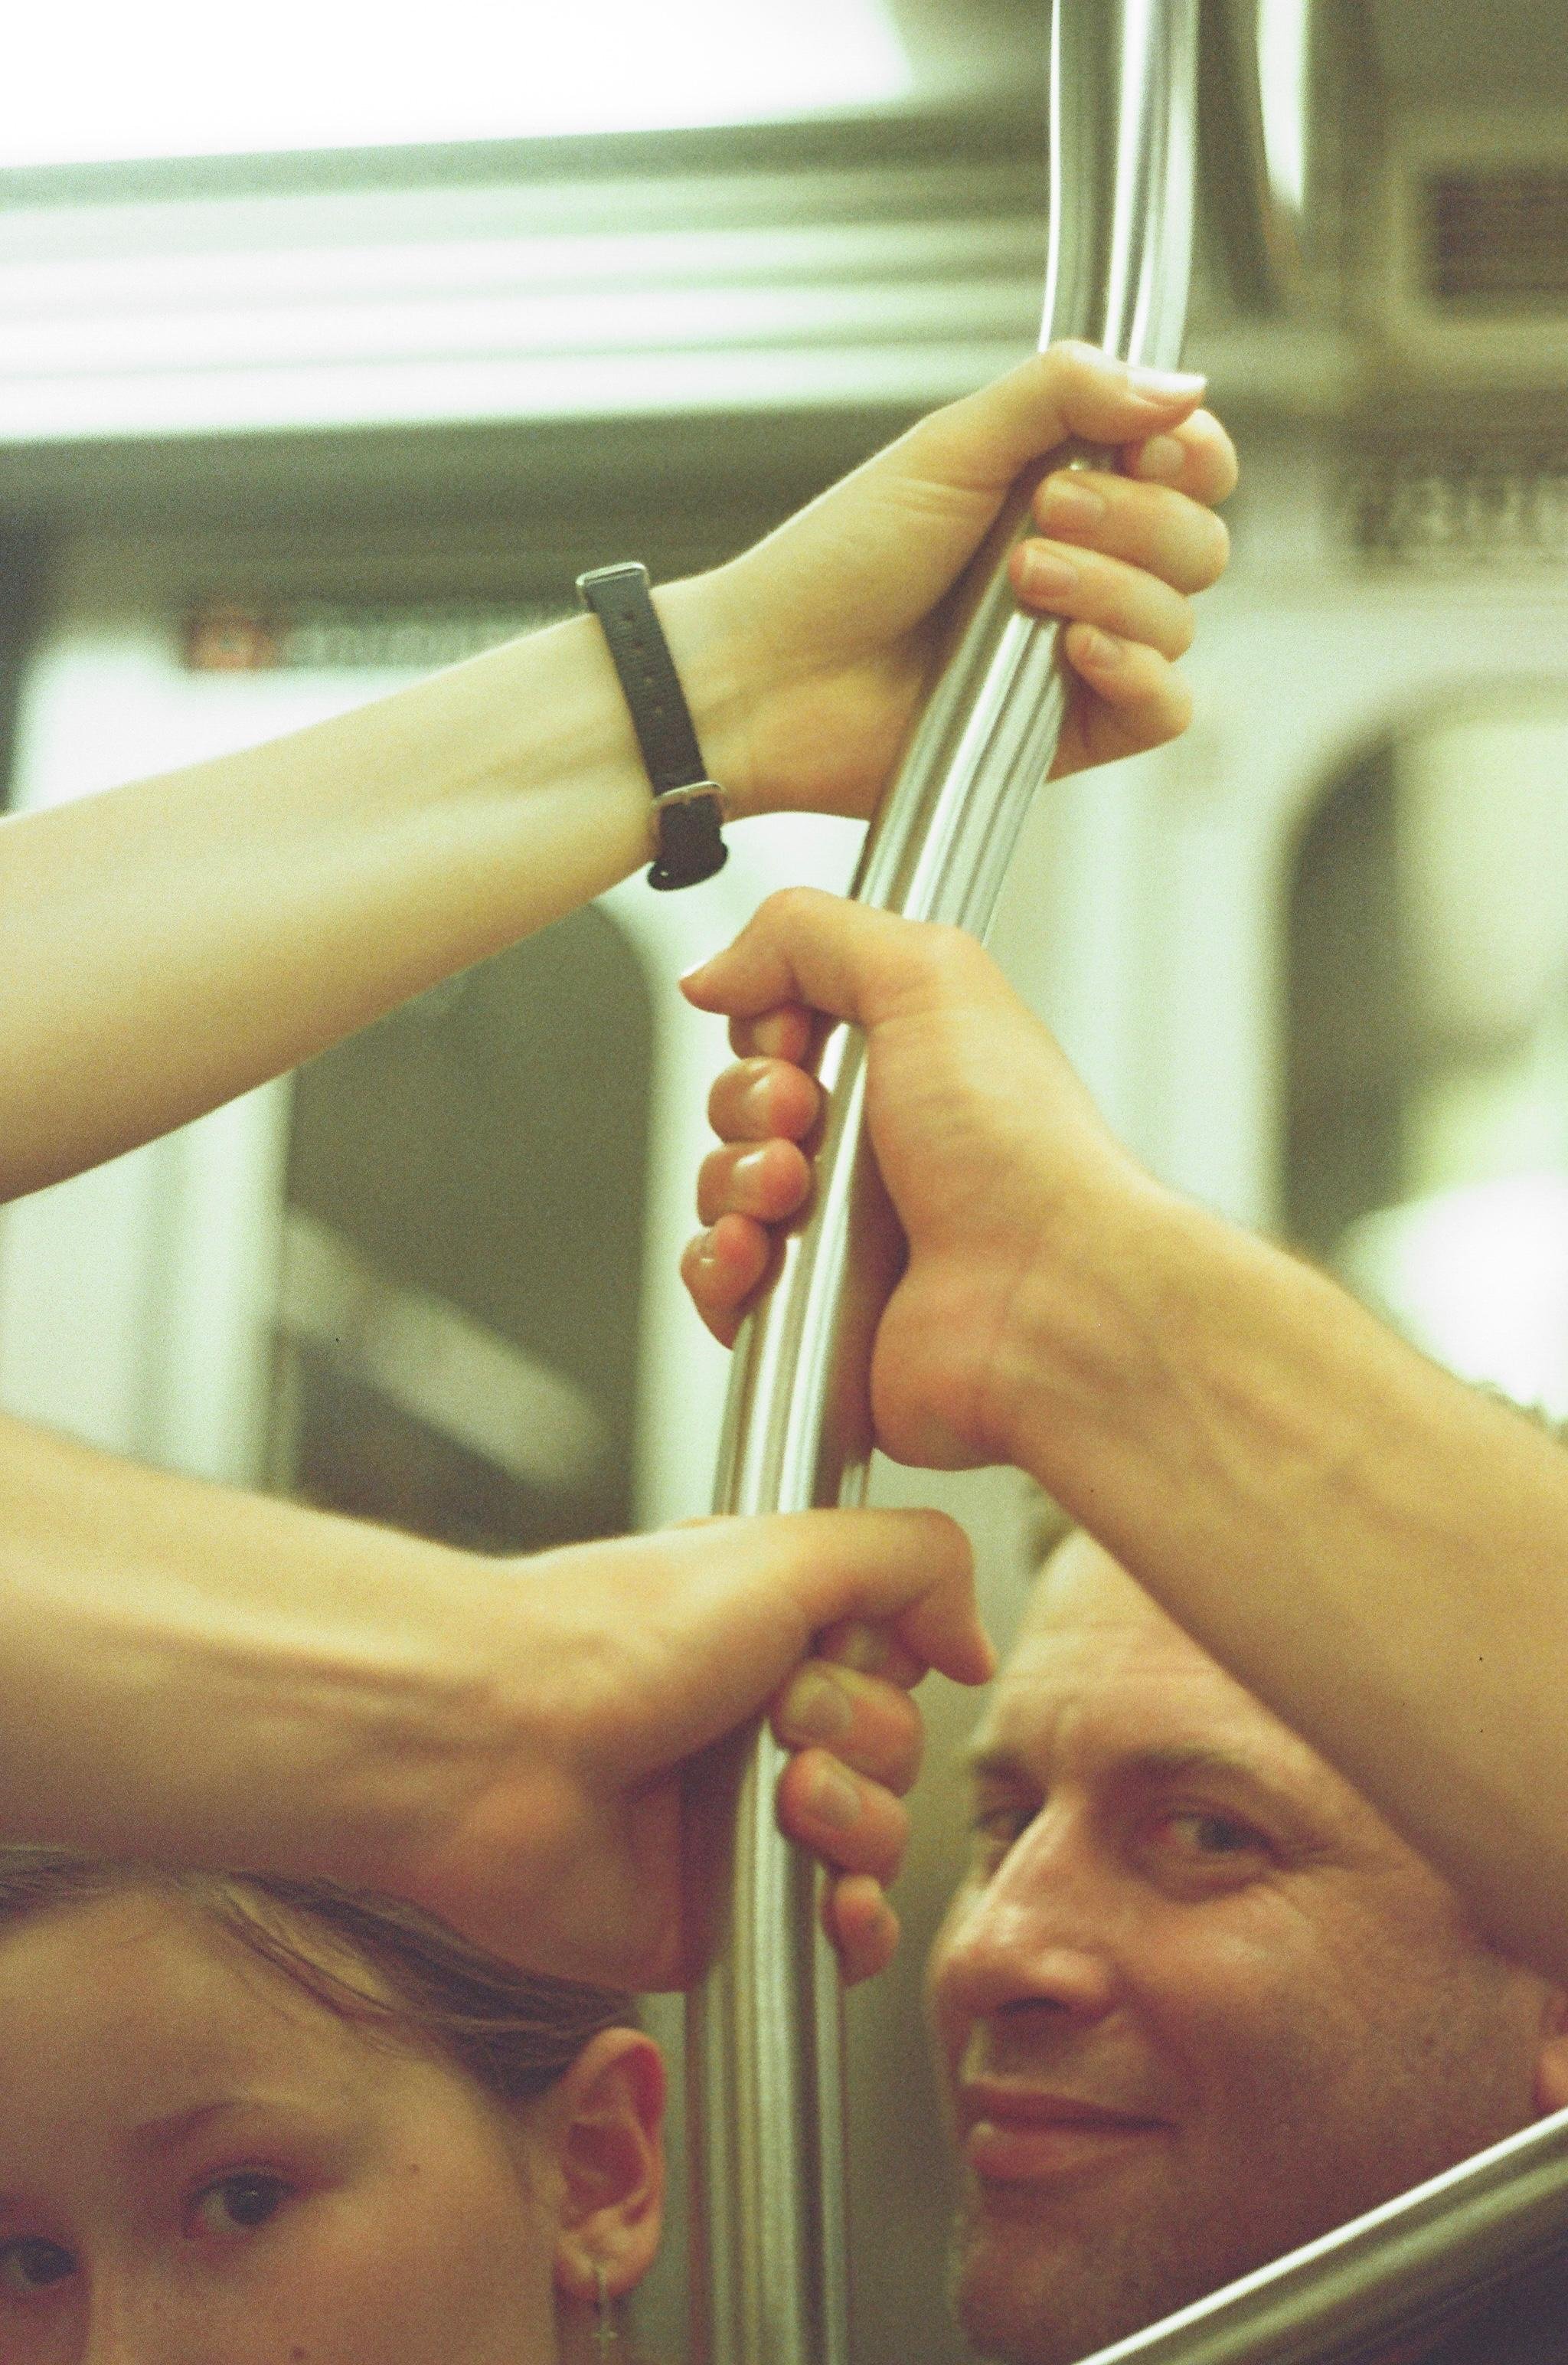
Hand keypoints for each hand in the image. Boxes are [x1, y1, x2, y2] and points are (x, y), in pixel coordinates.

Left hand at [392, 1505, 988, 1989]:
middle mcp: (754, 1723)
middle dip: (868, 1742)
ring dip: (860, 1826)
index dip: (885, 1667)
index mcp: (767, 1632)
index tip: (832, 1654)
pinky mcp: (718, 1917)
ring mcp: (738, 1825)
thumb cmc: (606, 1637)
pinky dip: (856, 1928)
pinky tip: (832, 1903)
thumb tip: (973, 1638)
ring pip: (880, 1843)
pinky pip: (836, 1941)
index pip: (898, 1663)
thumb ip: (913, 1560)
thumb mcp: (789, 1546)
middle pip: (901, 1755)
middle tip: (784, 1723)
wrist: (494, 1745)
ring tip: (786, 1803)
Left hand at [669, 341, 1234, 820]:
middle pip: (1199, 541)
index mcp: (1064, 488)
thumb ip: (1067, 394)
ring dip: (1113, 589)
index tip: (1142, 443)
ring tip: (1022, 584)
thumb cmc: (837, 563)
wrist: (772, 677)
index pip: (1189, 463)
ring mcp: (1079, 654)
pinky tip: (1074, 652)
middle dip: (1134, 520)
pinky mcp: (1068, 733)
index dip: (1189, 450)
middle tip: (1044, 515)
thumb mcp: (950, 446)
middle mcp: (1085, 570)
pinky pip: (1166, 711)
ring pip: (1181, 620)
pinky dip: (1138, 674)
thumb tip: (1183, 383)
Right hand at [680, 891, 1160, 1468]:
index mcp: (907, 1069)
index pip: (779, 1029)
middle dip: (749, 1104)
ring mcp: (842, 1240)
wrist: (1050, 1294)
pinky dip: (721, 1266)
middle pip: (739, 1107)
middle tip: (805, 1118)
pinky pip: (716, 1284)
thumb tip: (715, 973)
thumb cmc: (1024, 1153)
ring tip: (794, 1192)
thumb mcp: (927, 978)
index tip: (799, 1039)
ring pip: (719, 1192)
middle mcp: (876, 1153)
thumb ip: (808, 935)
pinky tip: (762, 1255)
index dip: (768, 1029)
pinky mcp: (814, 1322)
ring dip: (734, 1182)